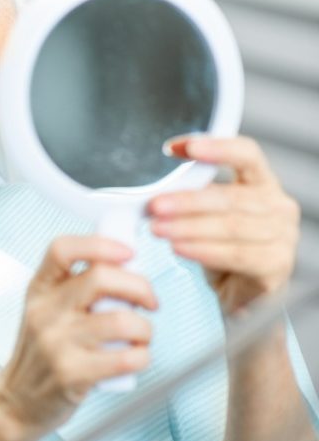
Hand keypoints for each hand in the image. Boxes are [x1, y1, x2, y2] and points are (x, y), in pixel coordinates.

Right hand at [0, 236, 156, 433]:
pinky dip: (143, 356)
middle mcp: (44, 311)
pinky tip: (136, 357)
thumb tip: (126, 263)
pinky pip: (126, 358)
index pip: (62, 249)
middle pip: (101, 278)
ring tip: (142, 336)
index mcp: (39, 289)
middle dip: (140, 286)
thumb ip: (74, 287)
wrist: (18, 399)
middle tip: (149, 301)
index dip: (100, 244)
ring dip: (145, 328)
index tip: (128, 253)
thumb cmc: (42, 352)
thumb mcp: (45, 310)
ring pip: (122, 321)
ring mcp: (56, 343)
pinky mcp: (72, 374)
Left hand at [149, 136, 299, 316]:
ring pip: (231, 226)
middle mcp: (279, 206)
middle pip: (232, 196)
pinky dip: (204, 250)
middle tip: (155, 206)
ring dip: (189, 227)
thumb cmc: (222, 247)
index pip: (247, 154)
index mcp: (262, 183)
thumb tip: (156, 187)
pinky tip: (179, 249)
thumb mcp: (206, 215)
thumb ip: (192, 195)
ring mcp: (284, 237)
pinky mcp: (277, 266)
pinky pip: (237, 255)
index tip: (181, 147)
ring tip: (158, 229)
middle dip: (187, 201)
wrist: (241, 293)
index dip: (217, 147)